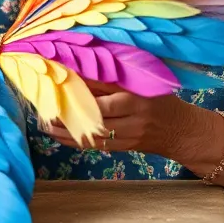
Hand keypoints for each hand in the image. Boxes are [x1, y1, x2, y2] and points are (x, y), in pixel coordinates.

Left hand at [44, 82, 190, 155]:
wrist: (179, 130)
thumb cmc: (158, 99)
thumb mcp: (141, 84)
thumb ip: (112, 80)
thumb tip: (79, 73)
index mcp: (137, 101)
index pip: (105, 103)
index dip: (81, 100)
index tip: (61, 91)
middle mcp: (132, 122)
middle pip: (95, 122)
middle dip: (68, 119)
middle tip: (45, 111)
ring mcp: (128, 138)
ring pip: (92, 138)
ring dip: (67, 133)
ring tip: (45, 125)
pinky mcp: (123, 149)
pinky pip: (95, 147)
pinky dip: (76, 141)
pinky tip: (59, 136)